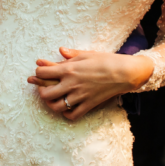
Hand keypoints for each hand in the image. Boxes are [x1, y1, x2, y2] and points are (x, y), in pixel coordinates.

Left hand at [27, 47, 153, 120]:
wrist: (125, 73)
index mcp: (68, 70)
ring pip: (56, 107)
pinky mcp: (89, 105)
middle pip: (45, 94)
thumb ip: (71, 54)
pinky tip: (67, 108)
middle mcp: (71, 84)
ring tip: (54, 98)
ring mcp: (80, 96)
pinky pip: (72, 115)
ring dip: (52, 103)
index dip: (39, 72)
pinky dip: (66, 113)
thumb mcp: (86, 54)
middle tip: (45, 87)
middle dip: (41, 90)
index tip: (42, 71)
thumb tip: (60, 50)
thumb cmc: (106, 60)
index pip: (42, 73)